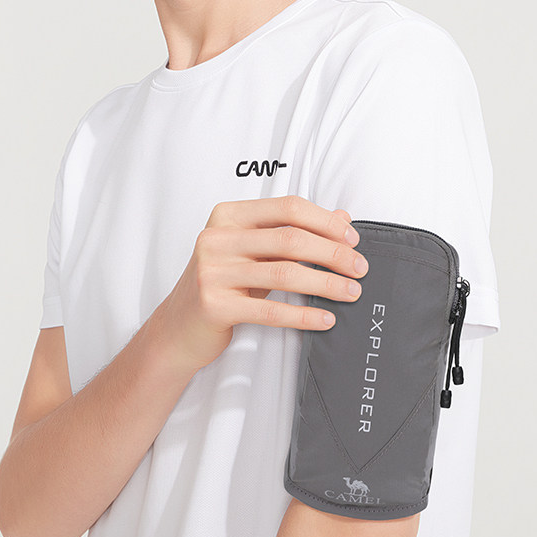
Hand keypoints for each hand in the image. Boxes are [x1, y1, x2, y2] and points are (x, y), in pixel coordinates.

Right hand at [154, 196, 368, 372]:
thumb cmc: (221, 285)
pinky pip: (270, 309)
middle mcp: (217, 239)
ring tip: (350, 292)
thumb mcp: (253, 252)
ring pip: (285, 272)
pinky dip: (303, 314)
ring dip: (326, 284)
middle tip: (359, 267)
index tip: (351, 239)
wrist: (178, 328)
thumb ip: (291, 232)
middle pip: (290, 238)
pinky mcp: (215, 305)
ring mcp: (213, 272)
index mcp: (227, 216)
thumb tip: (342, 218)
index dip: (325, 221)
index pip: (286, 208)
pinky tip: (325, 319)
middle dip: (333, 253)